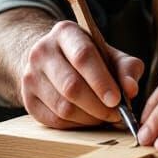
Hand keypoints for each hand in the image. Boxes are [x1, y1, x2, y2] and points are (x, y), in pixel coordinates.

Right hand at [19, 20, 143, 128]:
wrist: (52, 59)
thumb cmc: (88, 58)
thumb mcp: (110, 54)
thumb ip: (126, 68)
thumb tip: (131, 89)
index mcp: (65, 32)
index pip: (83, 56)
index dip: (101, 81)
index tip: (117, 100)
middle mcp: (42, 51)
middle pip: (71, 86)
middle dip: (98, 106)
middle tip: (116, 114)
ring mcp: (30, 76)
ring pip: (63, 107)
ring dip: (89, 118)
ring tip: (105, 117)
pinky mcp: (27, 99)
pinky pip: (54, 120)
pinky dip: (76, 125)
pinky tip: (88, 119)